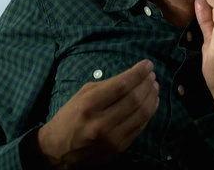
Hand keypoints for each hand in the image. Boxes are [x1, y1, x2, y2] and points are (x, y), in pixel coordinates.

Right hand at [36, 59, 158, 167]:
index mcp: (88, 105)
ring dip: (151, 97)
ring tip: (154, 86)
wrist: (58, 149)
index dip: (137, 73)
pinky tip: (151, 103)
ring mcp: (112, 138)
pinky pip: (140, 127)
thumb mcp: (80, 96)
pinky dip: (149, 113)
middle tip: (152, 75)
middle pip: (134, 99)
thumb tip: (130, 78)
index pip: (121, 86)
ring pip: (141, 114)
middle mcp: (101, 122)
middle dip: (147, 84)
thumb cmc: (69, 117)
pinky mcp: (119, 148)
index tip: (147, 64)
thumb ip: (104, 87)